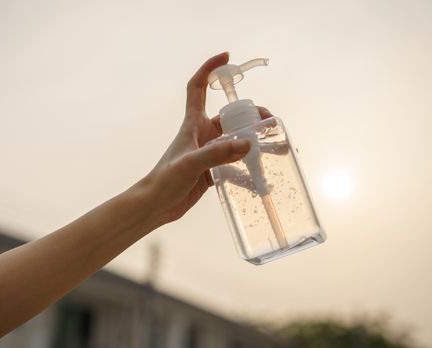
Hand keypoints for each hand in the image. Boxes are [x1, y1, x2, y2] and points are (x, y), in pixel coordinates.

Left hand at [137, 52, 271, 224]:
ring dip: (253, 142)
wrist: (156, 205)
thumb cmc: (165, 180)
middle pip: (229, 117)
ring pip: (235, 141)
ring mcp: (207, 153)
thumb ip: (217, 154)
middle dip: (250, 115)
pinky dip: (248, 169)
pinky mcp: (211, 171)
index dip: (210, 69)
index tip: (227, 57)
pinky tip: (261, 177)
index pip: (199, 87)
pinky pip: (234, 165)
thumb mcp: (191, 164)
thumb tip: (247, 143)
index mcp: (193, 124)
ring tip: (275, 147)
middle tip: (270, 122)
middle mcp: (201, 135)